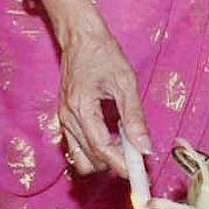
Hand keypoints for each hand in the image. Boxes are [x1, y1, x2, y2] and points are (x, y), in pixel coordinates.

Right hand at [53, 10, 150, 180]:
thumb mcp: (125, 82)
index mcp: (81, 108)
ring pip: (79, 158)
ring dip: (101, 160)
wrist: (80, 36)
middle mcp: (67, 117)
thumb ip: (134, 117)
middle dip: (113, 164)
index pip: (101, 148)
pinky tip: (110, 138)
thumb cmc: (104, 54)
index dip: (120, 164)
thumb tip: (145, 148)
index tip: (139, 172)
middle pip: (89, 159)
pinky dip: (92, 150)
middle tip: (136, 159)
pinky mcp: (63, 117)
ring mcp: (62, 118)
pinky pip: (75, 146)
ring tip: (122, 148)